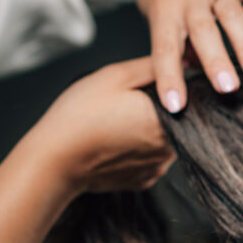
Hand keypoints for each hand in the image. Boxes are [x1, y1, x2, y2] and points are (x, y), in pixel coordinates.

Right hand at [23, 56, 174, 195]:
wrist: (55, 161)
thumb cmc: (80, 115)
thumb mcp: (115, 76)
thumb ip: (152, 67)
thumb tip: (180, 62)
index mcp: (167, 118)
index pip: (188, 98)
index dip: (169, 88)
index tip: (146, 87)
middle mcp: (170, 147)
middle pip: (177, 119)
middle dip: (158, 108)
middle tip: (125, 104)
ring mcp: (159, 166)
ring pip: (165, 139)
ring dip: (149, 129)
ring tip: (118, 122)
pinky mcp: (146, 179)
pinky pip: (151, 158)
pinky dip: (139, 149)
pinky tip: (117, 141)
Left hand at [115, 0, 242, 111]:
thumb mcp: (153, 6)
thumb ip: (174, 38)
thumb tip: (195, 73)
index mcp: (162, 5)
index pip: (164, 46)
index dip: (170, 77)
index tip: (176, 106)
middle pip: (204, 31)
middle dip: (217, 61)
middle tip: (229, 89)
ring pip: (234, 15)